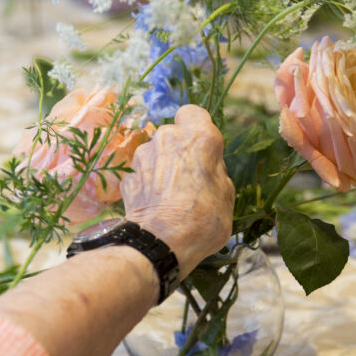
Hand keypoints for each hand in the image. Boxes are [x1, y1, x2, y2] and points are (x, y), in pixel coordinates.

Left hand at [121, 105, 234, 277]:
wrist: (160, 243)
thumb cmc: (203, 219)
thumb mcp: (227, 194)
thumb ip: (216, 170)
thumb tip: (208, 166)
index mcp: (198, 137)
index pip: (194, 112)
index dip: (197, 128)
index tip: (203, 147)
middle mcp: (167, 138)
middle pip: (173, 133)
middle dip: (180, 149)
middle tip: (190, 176)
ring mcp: (144, 155)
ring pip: (155, 152)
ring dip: (162, 166)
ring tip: (171, 194)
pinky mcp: (128, 175)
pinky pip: (143, 172)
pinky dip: (148, 182)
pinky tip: (156, 203)